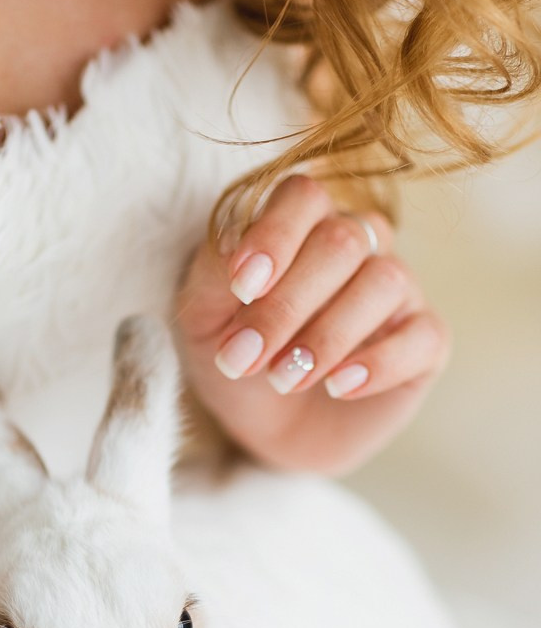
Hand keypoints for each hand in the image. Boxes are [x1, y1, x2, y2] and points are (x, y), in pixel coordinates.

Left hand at [176, 175, 450, 473]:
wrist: (267, 431)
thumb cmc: (239, 360)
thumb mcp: (204, 320)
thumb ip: (214, 277)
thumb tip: (240, 262)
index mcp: (303, 225)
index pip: (303, 196)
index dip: (275, 235)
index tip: (242, 288)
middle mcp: (359, 245)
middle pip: (342, 241)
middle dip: (287, 305)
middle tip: (247, 359)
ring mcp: (398, 290)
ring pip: (384, 282)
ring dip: (327, 336)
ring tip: (284, 380)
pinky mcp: (424, 341)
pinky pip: (423, 334)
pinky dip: (378, 363)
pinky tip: (337, 387)